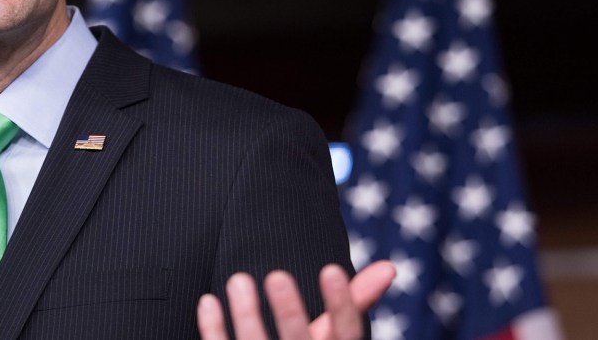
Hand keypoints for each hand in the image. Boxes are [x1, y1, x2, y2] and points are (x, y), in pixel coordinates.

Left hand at [197, 261, 394, 339]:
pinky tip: (208, 302)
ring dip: (246, 315)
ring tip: (237, 279)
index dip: (343, 304)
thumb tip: (389, 266)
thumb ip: (357, 303)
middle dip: (290, 313)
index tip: (330, 268)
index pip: (346, 334)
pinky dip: (214, 330)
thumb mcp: (336, 339)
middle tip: (276, 274)